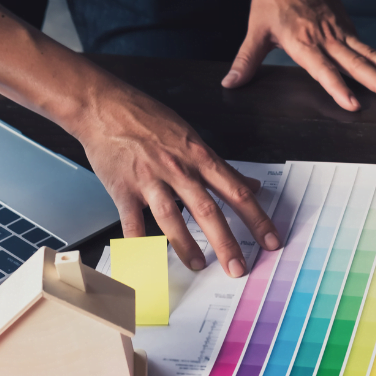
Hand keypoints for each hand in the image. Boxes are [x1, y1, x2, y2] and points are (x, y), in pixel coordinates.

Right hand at [75, 84, 279, 276]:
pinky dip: (138, 245)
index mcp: (199, 158)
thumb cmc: (149, 119)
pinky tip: (146, 262)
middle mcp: (178, 170)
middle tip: (238, 268)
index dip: (257, 219)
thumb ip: (222, 167)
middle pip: (207, 210)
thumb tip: (253, 186)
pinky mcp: (123, 189)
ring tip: (198, 265)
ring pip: (172, 218)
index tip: (271, 241)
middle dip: (225, 243)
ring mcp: (149, 180)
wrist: (103, 106)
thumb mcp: (193, 138)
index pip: (237, 193)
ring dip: (186, 246)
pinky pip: (132, 223)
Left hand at [221, 0, 375, 109]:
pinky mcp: (347, 27)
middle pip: (355, 64)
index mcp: (302, 42)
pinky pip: (368, 47)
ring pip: (368, 55)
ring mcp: (340, 32)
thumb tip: (230, 83)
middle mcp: (325, 39)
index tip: (353, 104)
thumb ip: (246, 61)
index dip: (337, 87)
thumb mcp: (255, 29)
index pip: (323, 69)